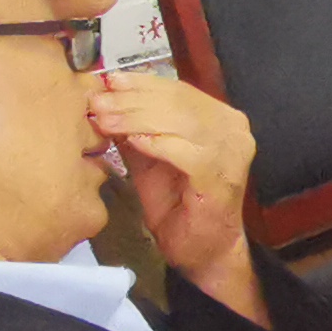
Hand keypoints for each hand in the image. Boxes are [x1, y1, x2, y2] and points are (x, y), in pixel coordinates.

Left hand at [89, 73, 260, 304]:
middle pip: (179, 101)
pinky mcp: (222, 177)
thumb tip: (106, 99)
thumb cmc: (180, 205)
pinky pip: (186, 152)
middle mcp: (233, 129)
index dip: (141, 83)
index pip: (179, 90)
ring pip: (181, 121)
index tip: (108, 80)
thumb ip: (137, 129)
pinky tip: (131, 141)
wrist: (204, 250)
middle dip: (132, 100)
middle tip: (98, 102)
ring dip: (137, 118)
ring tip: (105, 119)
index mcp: (220, 119)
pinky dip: (157, 143)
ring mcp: (232, 153)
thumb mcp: (151, 158)